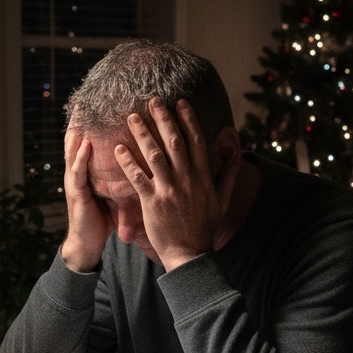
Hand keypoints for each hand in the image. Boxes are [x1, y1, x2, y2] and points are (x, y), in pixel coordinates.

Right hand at [60, 112, 112, 271]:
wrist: (88, 244)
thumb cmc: (103, 219)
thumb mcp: (116, 193)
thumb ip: (124, 176)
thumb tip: (145, 162)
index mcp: (90, 170)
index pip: (91, 140)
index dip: (95, 123)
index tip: (104, 102)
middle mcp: (80, 171)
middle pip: (79, 139)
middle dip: (81, 119)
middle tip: (87, 97)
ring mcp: (75, 181)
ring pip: (74, 150)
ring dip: (77, 131)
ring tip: (82, 111)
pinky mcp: (76, 194)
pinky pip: (78, 172)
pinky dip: (81, 157)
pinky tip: (86, 144)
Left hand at [115, 97, 239, 270]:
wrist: (190, 253)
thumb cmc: (205, 227)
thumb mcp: (223, 200)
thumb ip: (228, 174)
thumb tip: (234, 152)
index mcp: (203, 176)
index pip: (196, 141)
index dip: (188, 119)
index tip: (180, 103)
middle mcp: (187, 179)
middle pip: (174, 141)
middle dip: (163, 118)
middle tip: (153, 100)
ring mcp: (169, 190)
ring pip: (154, 155)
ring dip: (142, 134)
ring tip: (132, 117)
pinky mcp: (152, 202)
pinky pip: (138, 177)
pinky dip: (127, 162)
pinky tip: (117, 149)